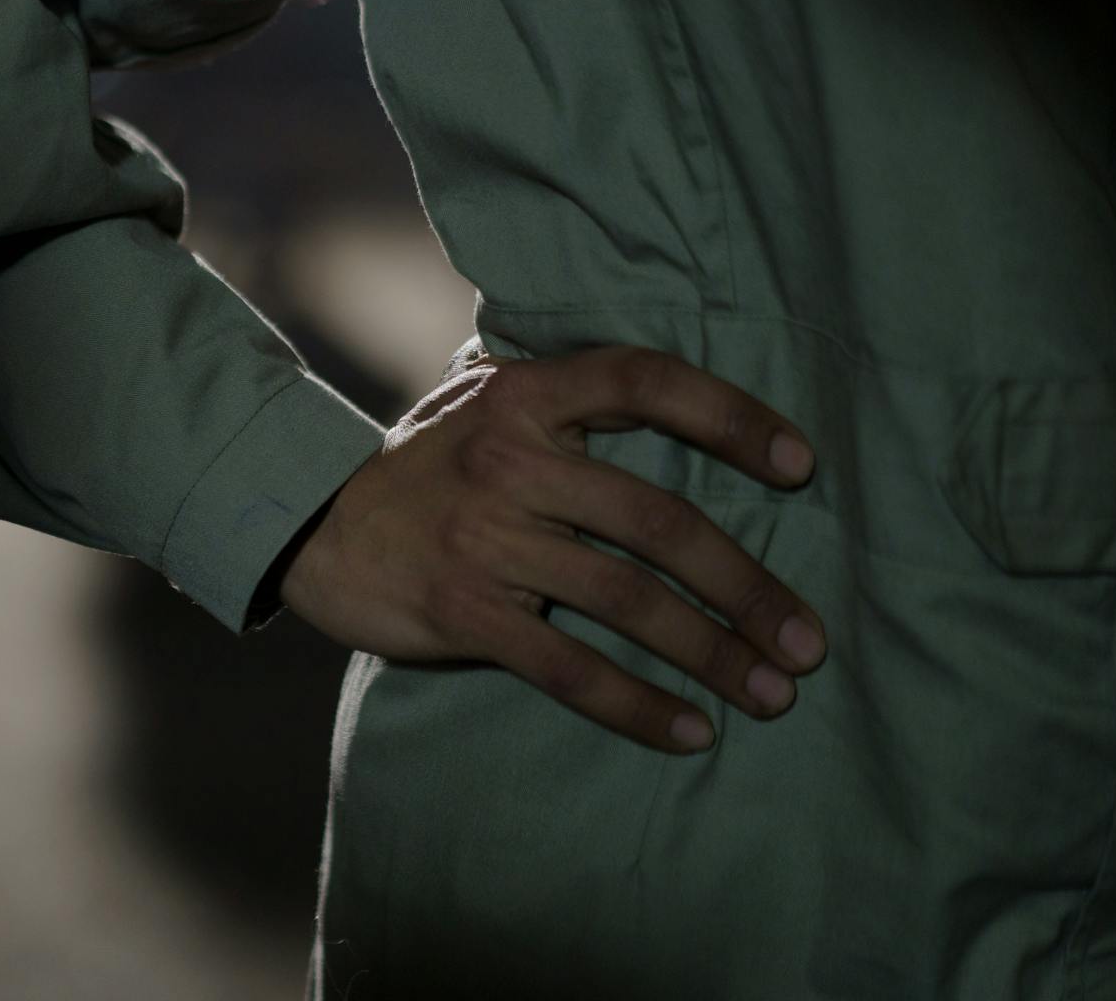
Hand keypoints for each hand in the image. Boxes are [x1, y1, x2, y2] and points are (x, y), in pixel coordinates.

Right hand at [274, 344, 826, 754]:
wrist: (308, 524)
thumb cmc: (417, 467)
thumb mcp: (474, 400)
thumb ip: (557, 396)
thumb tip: (660, 392)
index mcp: (524, 396)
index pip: (644, 383)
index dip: (730, 416)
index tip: (802, 466)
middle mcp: (509, 461)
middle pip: (657, 520)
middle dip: (747, 587)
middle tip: (807, 640)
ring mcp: (484, 538)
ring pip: (625, 599)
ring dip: (711, 652)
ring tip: (772, 693)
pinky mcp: (463, 611)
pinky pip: (567, 665)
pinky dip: (637, 704)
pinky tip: (690, 732)